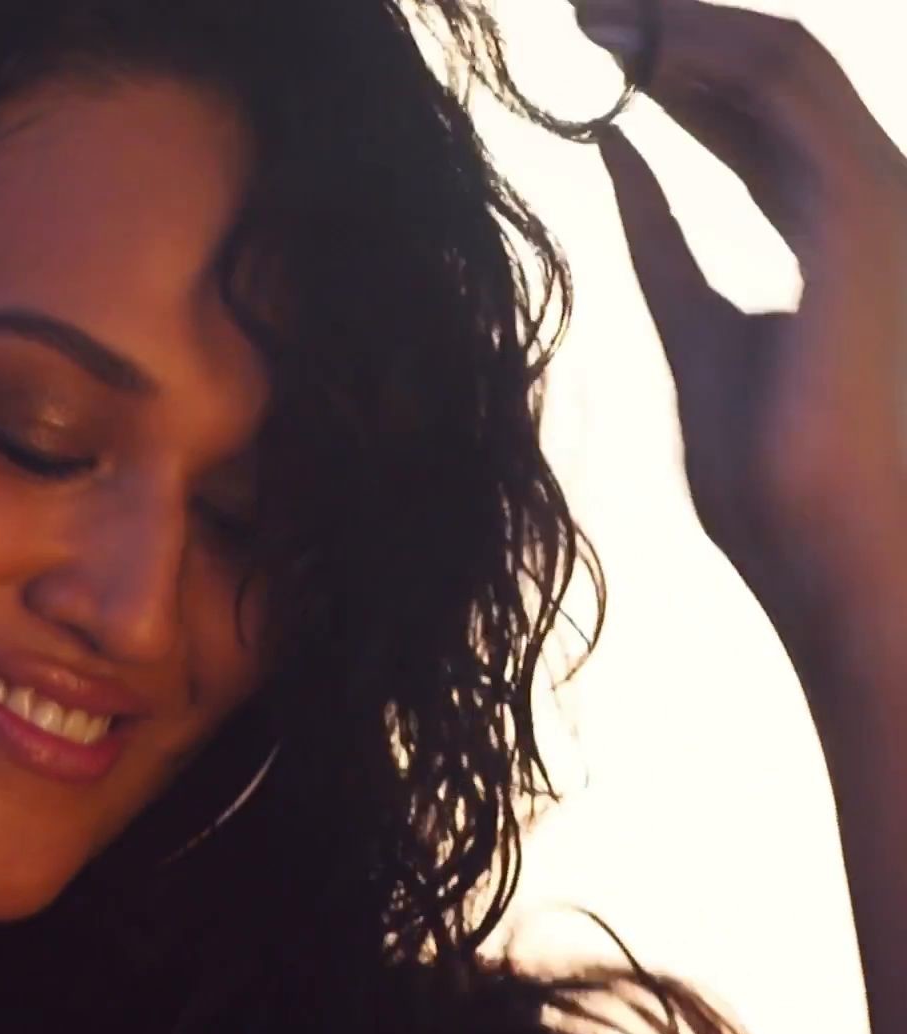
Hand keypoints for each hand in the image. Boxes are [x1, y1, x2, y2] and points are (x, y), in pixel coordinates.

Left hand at [572, 0, 906, 630]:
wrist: (830, 552)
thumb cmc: (774, 473)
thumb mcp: (694, 326)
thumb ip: (662, 238)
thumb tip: (613, 155)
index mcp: (834, 232)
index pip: (756, 121)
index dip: (676, 74)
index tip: (594, 47)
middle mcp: (865, 198)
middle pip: (767, 78)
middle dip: (676, 33)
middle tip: (584, 9)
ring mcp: (875, 197)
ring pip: (780, 61)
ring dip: (683, 25)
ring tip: (593, 11)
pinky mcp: (861, 208)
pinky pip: (784, 86)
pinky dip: (708, 50)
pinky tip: (638, 44)